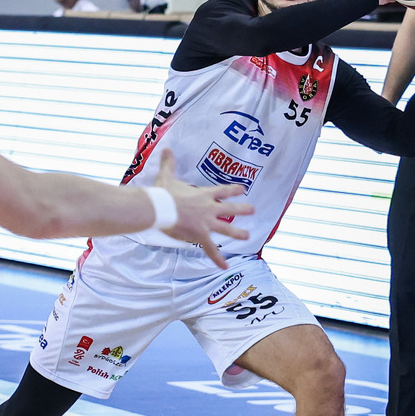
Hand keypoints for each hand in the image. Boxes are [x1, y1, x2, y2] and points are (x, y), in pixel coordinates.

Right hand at [151, 150, 252, 268]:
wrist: (160, 208)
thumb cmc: (164, 193)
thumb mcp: (167, 176)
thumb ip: (169, 163)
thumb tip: (166, 148)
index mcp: (204, 195)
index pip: (223, 191)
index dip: (234, 189)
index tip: (243, 189)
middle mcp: (209, 208)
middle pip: (230, 208)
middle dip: (243, 209)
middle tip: (253, 210)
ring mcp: (207, 223)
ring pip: (226, 228)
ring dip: (237, 233)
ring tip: (247, 236)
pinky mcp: (200, 236)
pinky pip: (211, 250)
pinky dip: (218, 259)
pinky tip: (226, 267)